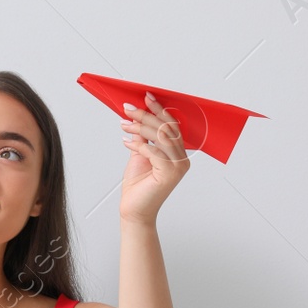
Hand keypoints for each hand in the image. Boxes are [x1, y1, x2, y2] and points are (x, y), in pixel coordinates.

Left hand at [118, 90, 190, 224]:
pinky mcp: (169, 174)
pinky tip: (127, 142)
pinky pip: (153, 151)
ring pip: (160, 137)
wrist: (134, 210)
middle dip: (146, 115)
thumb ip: (143, 138)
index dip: (159, 109)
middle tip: (129, 108)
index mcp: (179, 153)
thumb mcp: (140, 155)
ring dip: (140, 127)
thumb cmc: (138, 186)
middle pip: (166, 129)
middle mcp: (182, 159)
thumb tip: (138, 117)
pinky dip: (139, 145)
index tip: (146, 97)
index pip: (171, 126)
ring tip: (124, 124)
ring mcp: (178, 167)